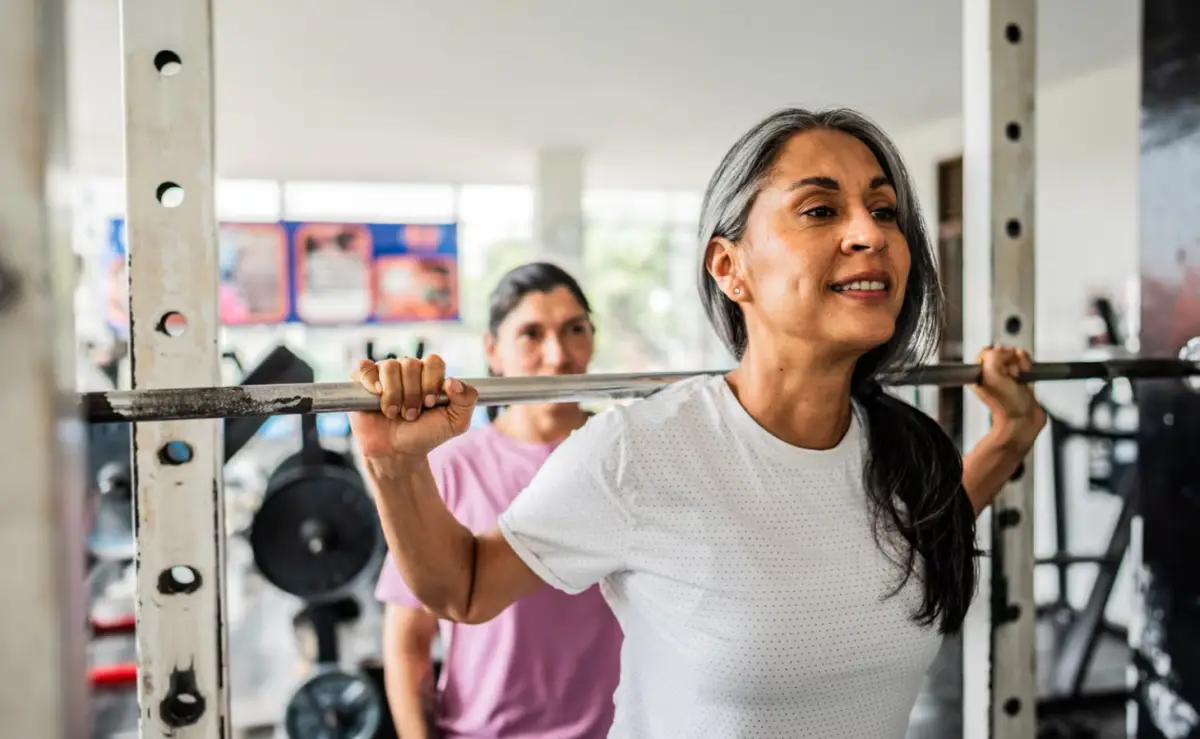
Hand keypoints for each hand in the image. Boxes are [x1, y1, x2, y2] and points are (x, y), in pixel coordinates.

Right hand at [347, 355, 477, 458]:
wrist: (397, 453)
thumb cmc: (425, 435)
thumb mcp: (456, 422)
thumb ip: (467, 400)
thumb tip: (453, 382)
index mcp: (430, 374)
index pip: (433, 361)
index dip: (431, 382)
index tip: (430, 404)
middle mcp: (407, 369)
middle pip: (411, 364)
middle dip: (412, 394)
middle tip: (411, 414)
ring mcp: (384, 374)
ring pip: (390, 366)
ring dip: (394, 395)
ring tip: (394, 414)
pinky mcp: (362, 381)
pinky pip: (364, 368)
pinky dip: (371, 382)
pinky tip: (377, 397)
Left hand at [970, 345, 1046, 447]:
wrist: (1023, 420)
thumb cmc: (1006, 405)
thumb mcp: (992, 374)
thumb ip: (993, 355)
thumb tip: (1006, 351)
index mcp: (977, 371)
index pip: (988, 349)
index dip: (999, 355)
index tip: (1002, 367)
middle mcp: (990, 372)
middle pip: (1004, 350)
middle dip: (1011, 360)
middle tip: (1011, 375)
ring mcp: (1005, 375)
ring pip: (1016, 355)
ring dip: (1021, 364)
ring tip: (1018, 378)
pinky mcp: (1019, 377)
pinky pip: (1025, 363)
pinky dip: (1028, 367)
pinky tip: (1025, 379)